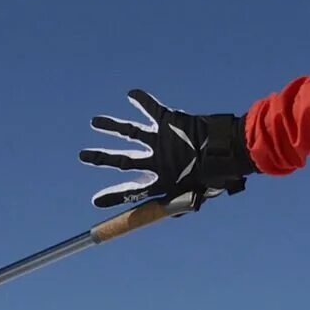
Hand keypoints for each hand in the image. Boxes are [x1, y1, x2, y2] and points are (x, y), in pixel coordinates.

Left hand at [80, 89, 254, 209]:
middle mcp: (157, 159)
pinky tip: (131, 94)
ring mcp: (161, 140)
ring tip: (94, 122)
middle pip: (123, 159)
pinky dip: (142, 100)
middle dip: (102, 158)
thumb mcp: (192, 195)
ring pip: (131, 132)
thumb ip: (174, 204)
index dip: (114, 196)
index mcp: (160, 178)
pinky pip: (153, 108)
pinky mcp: (170, 120)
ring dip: (113, 126)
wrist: (227, 149)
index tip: (95, 202)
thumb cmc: (211, 175)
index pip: (132, 190)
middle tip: (82, 156)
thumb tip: (156, 214)